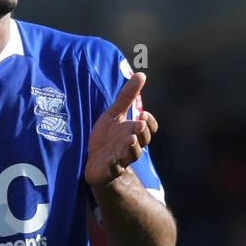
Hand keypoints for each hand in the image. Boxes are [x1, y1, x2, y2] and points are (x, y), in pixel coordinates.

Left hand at [84, 71, 156, 189]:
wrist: (95, 163)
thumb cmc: (107, 138)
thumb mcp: (114, 114)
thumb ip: (127, 97)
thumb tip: (142, 74)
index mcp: (133, 132)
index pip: (150, 129)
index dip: (150, 122)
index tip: (142, 114)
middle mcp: (130, 146)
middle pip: (143, 141)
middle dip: (142, 132)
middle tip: (139, 123)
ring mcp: (121, 159)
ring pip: (132, 155)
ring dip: (133, 147)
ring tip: (131, 139)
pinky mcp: (109, 171)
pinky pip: (115, 169)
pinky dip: (115, 165)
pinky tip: (112, 160)